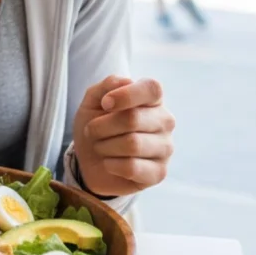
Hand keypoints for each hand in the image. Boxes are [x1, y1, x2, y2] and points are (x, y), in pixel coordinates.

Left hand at [72, 76, 174, 197]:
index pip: (152, 89)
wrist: (90, 161)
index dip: (125, 95)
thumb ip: (107, 86)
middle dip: (102, 126)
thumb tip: (126, 81)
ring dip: (105, 146)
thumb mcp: (93, 101)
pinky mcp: (159, 172)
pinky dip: (111, 165)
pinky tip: (109, 163)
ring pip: (132, 144)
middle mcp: (165, 121)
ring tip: (101, 147)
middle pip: (133, 119)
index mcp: (152, 99)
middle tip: (93, 131)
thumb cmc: (96, 125)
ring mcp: (165, 147)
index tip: (105, 104)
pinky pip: (132, 167)